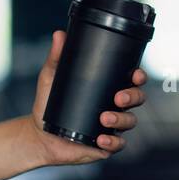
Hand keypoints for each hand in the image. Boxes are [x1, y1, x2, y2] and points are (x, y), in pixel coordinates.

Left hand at [28, 30, 148, 166]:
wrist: (39, 134)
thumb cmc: (48, 104)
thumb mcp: (51, 78)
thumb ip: (57, 57)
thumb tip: (59, 34)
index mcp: (107, 87)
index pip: (131, 79)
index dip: (139, 76)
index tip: (136, 74)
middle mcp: (115, 106)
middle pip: (138, 98)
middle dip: (133, 96)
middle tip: (119, 97)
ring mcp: (112, 126)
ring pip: (130, 121)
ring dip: (121, 119)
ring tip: (104, 118)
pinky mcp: (106, 145)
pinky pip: (118, 145)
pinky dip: (112, 142)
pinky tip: (101, 139)